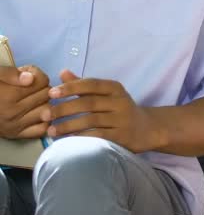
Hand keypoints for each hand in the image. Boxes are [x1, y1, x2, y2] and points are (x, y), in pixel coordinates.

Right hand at [0, 65, 50, 138]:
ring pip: (47, 111)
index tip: (30, 75)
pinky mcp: (16, 135)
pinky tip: (36, 113)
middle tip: (32, 87)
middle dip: (42, 87)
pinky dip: (44, 121)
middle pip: (46, 95)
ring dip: (45, 103)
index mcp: (6, 95)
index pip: (42, 81)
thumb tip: (30, 78)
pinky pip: (42, 129)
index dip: (38, 75)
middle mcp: (12, 112)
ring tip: (34, 99)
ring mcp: (15, 125)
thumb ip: (10, 73)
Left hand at [43, 70, 164, 152]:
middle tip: (44, 115)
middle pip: (88, 103)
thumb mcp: (107, 94)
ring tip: (51, 131)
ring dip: (68, 126)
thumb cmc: (121, 110)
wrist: (148, 129)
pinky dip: (81, 138)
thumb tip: (63, 73)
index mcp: (115, 88)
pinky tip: (68, 140)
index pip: (90, 84)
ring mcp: (123, 120)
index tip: (51, 93)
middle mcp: (120, 102)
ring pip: (91, 121)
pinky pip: (98, 136)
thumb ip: (84, 85)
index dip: (70, 87)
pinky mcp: (123, 137)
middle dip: (63, 109)